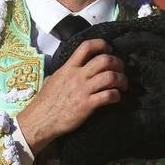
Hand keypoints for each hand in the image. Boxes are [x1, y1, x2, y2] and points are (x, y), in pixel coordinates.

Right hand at [15, 39, 124, 155]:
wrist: (41, 120)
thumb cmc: (44, 102)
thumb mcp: (51, 80)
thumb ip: (62, 72)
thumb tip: (66, 70)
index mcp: (68, 68)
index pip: (86, 47)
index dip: (102, 44)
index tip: (109, 49)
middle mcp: (77, 76)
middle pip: (104, 60)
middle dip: (117, 63)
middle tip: (121, 69)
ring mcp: (83, 90)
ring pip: (110, 77)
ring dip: (121, 79)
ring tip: (123, 84)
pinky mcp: (87, 105)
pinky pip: (109, 95)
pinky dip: (117, 95)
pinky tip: (117, 97)